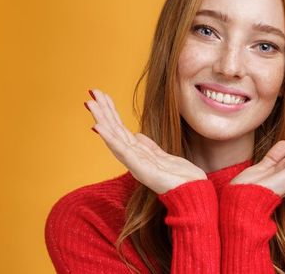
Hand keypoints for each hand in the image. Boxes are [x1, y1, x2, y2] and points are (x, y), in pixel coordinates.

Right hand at [85, 89, 206, 193]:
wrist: (193, 193)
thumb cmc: (182, 178)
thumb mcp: (164, 157)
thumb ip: (149, 146)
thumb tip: (137, 135)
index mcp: (139, 153)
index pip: (120, 129)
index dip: (111, 112)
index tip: (102, 95)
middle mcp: (134, 158)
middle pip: (114, 130)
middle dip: (103, 111)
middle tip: (92, 92)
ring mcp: (135, 164)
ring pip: (114, 138)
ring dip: (102, 119)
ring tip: (91, 103)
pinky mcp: (141, 169)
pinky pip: (123, 151)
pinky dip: (110, 138)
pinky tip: (98, 126)